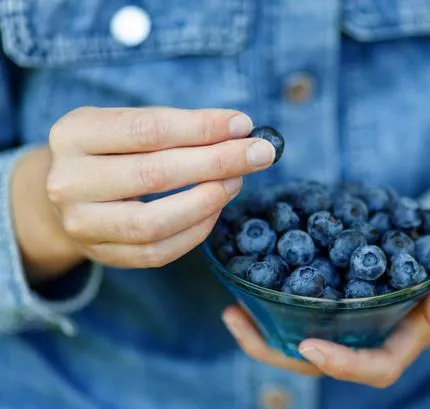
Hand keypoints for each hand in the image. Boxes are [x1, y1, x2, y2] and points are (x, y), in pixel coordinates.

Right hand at [13, 106, 274, 282]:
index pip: (149, 129)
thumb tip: (240, 132)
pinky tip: (216, 208)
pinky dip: (196, 230)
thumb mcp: (127, 125)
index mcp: (74, 134)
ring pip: (155, 221)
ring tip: (236, 181)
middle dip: (218, 162)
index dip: (202, 128)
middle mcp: (69, 181)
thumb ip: (178, 127)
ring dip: (208, 200)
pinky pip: (158, 251)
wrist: (66, 194)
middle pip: (156, 174)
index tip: (244, 125)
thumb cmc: (110, 151)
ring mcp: (81, 224)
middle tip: (259, 154)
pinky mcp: (102, 254)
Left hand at [222, 210, 429, 385]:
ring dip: (265, 334)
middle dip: (279, 352)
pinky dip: (274, 308)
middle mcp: (371, 338)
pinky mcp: (337, 305)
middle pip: (323, 363)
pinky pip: (303, 316)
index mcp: (403, 340)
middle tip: (239, 322)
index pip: (374, 368)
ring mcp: (351, 325)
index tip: (310, 347)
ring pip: (304, 344)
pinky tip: (248, 289)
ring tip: (231, 311)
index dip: (342, 365)